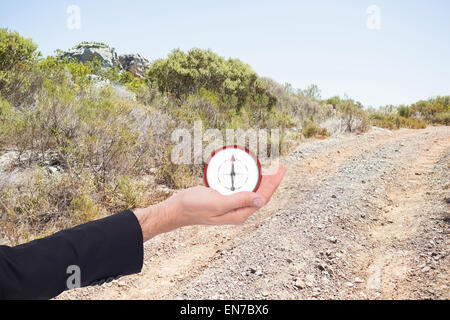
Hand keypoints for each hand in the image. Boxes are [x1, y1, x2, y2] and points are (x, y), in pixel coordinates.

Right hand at [134, 166, 285, 241]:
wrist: (177, 209)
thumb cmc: (194, 207)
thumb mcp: (217, 203)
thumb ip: (239, 201)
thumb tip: (260, 200)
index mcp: (239, 214)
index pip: (263, 197)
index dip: (274, 183)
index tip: (282, 170)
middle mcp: (238, 211)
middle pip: (260, 193)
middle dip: (270, 180)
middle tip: (278, 166)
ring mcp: (231, 205)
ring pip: (250, 190)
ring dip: (259, 178)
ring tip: (268, 166)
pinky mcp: (224, 199)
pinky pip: (239, 188)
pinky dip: (245, 178)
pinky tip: (246, 170)